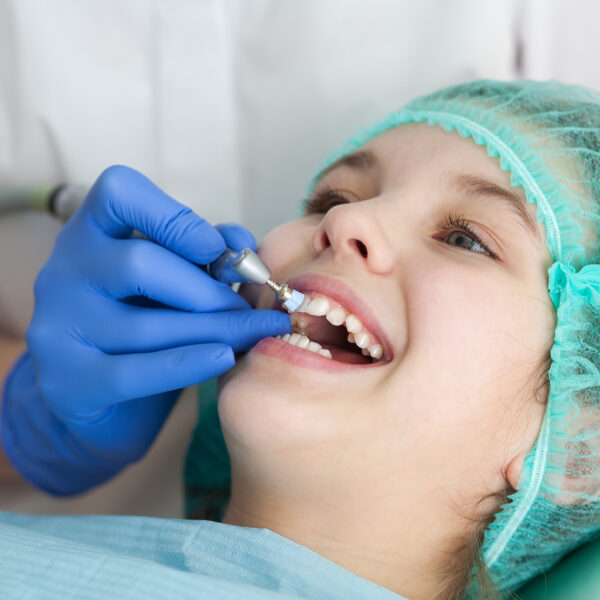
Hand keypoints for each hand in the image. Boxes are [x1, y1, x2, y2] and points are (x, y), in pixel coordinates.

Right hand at [1, 166, 289, 492]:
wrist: (102, 389)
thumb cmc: (146, 317)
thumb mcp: (172, 275)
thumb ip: (207, 253)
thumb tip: (243, 243)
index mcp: (92, 231)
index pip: (119, 192)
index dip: (175, 217)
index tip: (216, 248)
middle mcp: (66, 270)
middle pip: (139, 264)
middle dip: (206, 290)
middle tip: (245, 309)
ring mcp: (60, 326)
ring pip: (144, 326)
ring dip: (213, 330)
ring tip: (252, 333)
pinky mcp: (68, 380)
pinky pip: (133, 373)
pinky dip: (187, 365)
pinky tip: (224, 358)